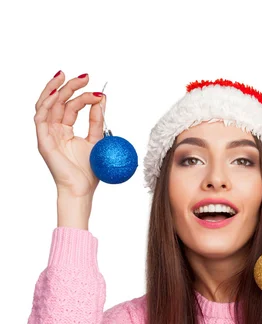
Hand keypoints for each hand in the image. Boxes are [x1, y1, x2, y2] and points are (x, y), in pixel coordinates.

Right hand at [34, 71, 105, 200]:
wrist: (81, 190)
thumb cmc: (88, 172)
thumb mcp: (97, 141)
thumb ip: (97, 121)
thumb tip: (102, 99)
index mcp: (65, 131)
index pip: (71, 106)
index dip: (84, 96)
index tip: (99, 93)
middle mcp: (54, 130)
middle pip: (58, 101)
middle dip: (70, 86)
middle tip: (85, 76)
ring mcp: (47, 135)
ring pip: (46, 104)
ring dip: (55, 88)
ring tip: (66, 76)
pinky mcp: (43, 141)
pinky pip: (40, 117)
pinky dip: (47, 103)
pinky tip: (58, 93)